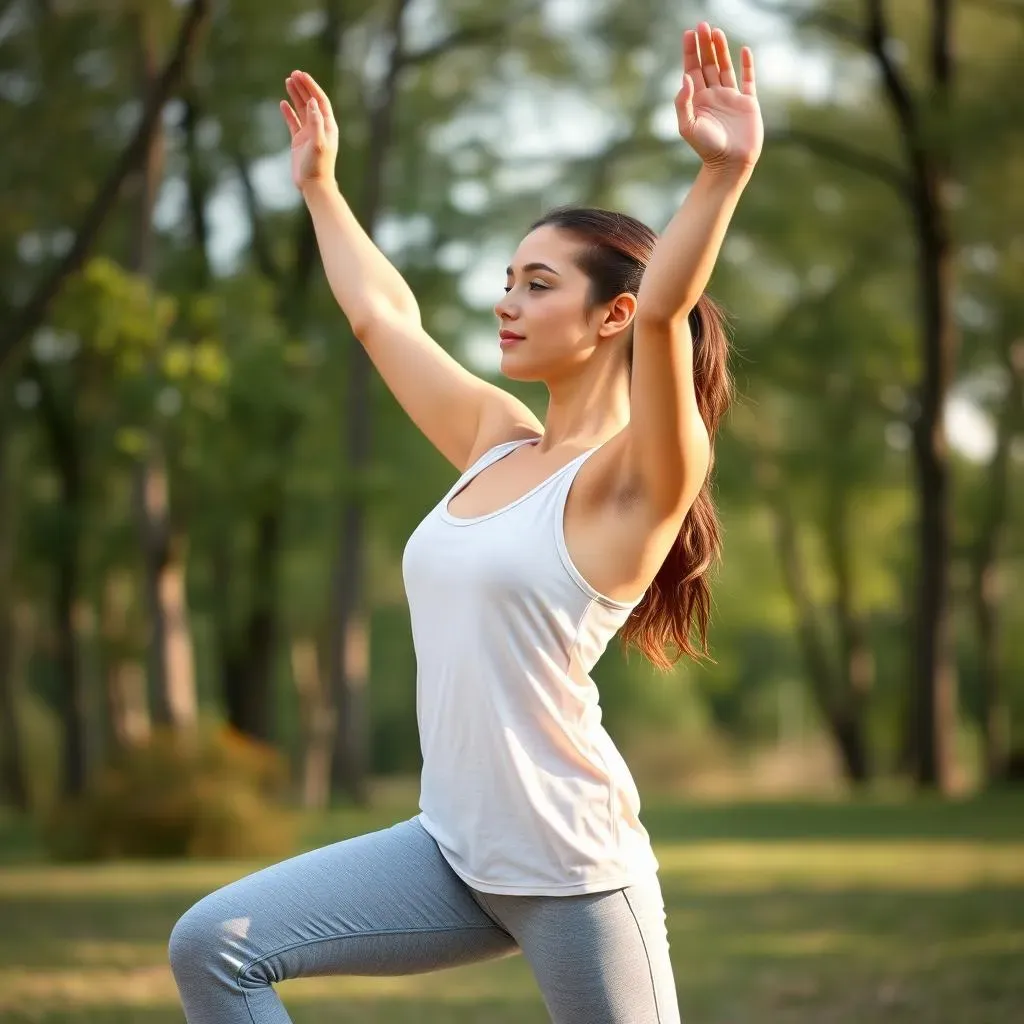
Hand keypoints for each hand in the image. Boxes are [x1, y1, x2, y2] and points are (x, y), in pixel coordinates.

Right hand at [280, 71, 338, 190]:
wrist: (314, 186)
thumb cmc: (318, 166)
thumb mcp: (318, 143)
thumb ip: (316, 122)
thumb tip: (312, 102)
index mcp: (328, 127)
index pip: (320, 101)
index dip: (312, 87)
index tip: (302, 75)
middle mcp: (319, 128)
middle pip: (311, 102)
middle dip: (303, 87)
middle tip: (293, 74)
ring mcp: (308, 134)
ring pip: (302, 110)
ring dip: (296, 95)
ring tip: (288, 81)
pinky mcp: (299, 142)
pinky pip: (293, 122)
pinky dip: (288, 112)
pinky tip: (283, 103)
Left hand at [675, 23, 762, 173]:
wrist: (729, 164)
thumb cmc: (707, 148)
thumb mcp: (688, 126)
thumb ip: (683, 102)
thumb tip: (685, 77)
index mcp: (698, 100)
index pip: (692, 70)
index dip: (690, 52)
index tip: (688, 34)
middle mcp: (713, 95)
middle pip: (708, 64)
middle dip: (704, 45)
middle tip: (702, 25)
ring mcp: (731, 98)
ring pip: (725, 67)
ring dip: (721, 49)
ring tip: (716, 31)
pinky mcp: (748, 103)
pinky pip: (748, 80)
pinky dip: (747, 65)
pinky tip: (744, 50)